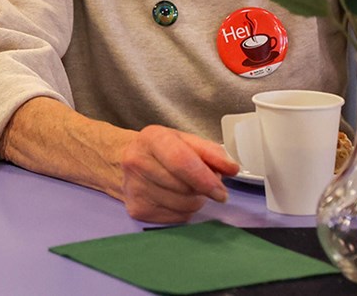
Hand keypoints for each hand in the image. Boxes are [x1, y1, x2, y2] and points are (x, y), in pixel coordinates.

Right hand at [116, 125, 239, 222]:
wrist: (124, 161)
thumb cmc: (162, 151)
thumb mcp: (186, 141)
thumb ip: (212, 152)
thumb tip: (232, 168)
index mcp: (152, 138)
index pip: (181, 161)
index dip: (204, 179)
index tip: (221, 192)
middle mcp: (137, 161)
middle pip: (184, 187)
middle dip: (201, 189)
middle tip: (201, 183)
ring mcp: (134, 188)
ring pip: (182, 206)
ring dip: (194, 201)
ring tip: (187, 189)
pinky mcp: (137, 209)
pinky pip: (176, 218)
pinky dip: (183, 211)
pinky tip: (175, 198)